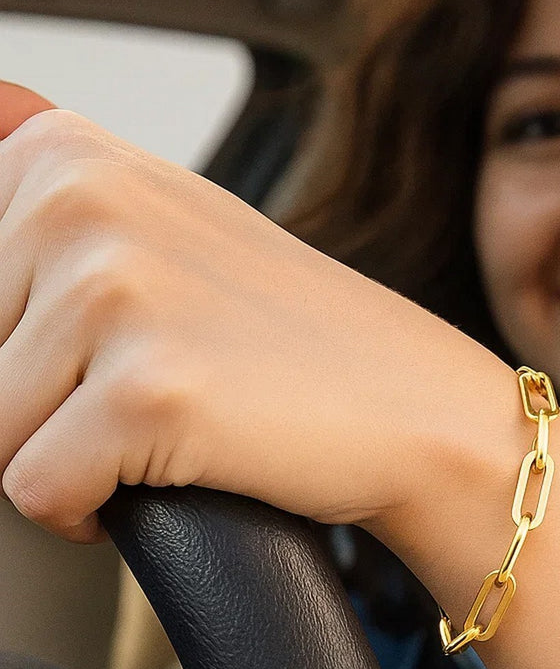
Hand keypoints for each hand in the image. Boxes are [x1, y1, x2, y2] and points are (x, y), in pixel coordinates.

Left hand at [0, 83, 502, 542]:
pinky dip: (90, 512)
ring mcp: (116, 293)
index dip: (24, 349)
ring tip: (170, 427)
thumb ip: (60, 178)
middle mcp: (79, 203)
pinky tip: (170, 471)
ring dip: (71, 456)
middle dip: (42, 404)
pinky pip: (38, 491)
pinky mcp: (148, 392)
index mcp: (70, 157)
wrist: (413, 405)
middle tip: (152, 389)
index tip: (101, 352)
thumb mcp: (169, 222)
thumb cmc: (295, 336)